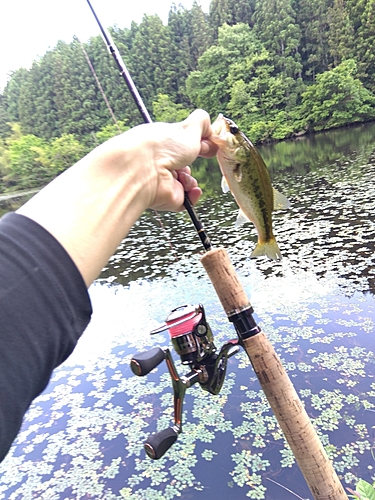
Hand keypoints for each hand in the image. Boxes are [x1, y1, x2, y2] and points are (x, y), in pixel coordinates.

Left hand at [17, 109, 217, 285]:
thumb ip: (198, 125)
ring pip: (185, 185)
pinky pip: (181, 200)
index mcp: (157, 141)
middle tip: (206, 164)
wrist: (135, 173)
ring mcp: (158, 182)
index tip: (209, 148)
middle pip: (181, 165)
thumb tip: (209, 118)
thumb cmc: (154, 147)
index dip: (195, 145)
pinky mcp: (161, 200)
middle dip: (195, 166)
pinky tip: (189, 196)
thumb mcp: (182, 130)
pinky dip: (188, 198)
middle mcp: (156, 162)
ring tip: (191, 185)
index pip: (179, 142)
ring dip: (193, 184)